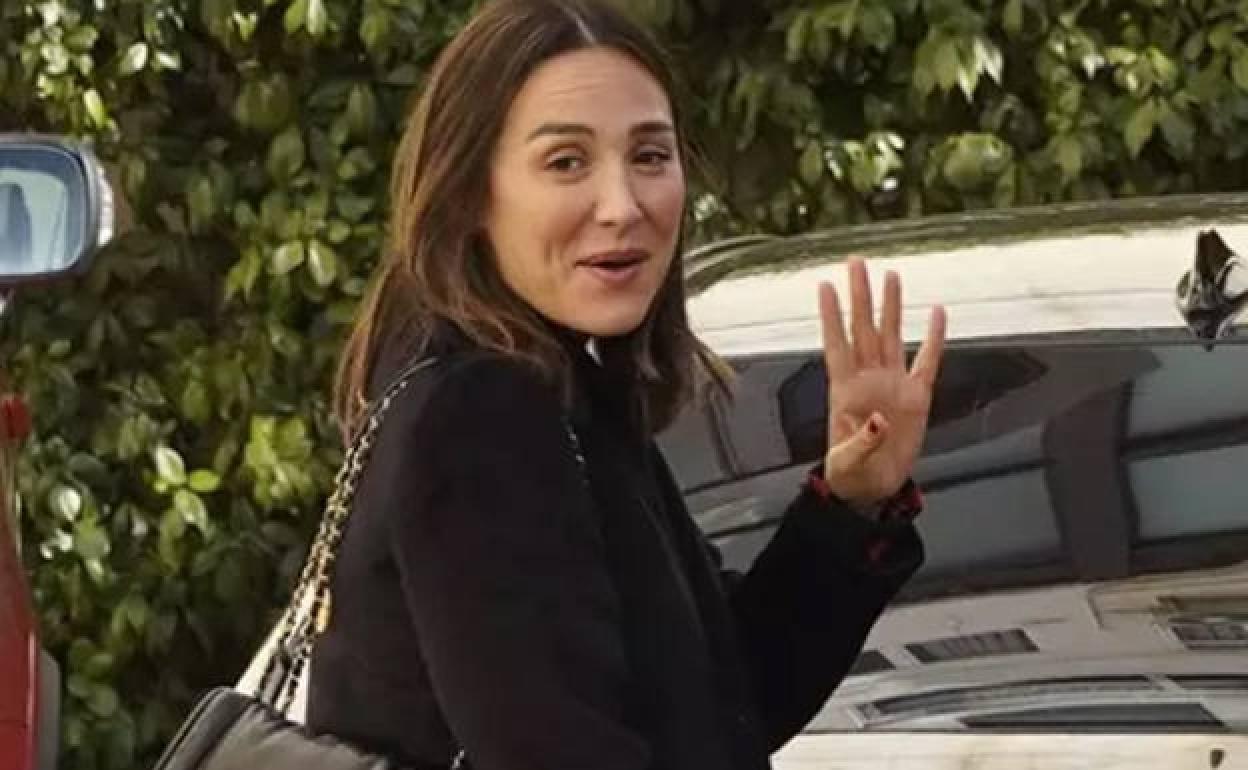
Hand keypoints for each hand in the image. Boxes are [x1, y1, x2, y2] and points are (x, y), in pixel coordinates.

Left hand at [819, 258, 945, 506]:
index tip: (825, 286)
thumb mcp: (849, 461)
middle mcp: (867, 379)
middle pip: (864, 329)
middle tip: (856, 263)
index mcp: (845, 390)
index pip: (837, 344)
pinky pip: (926, 361)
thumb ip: (862, 440)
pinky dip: (933, 338)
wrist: (873, 486)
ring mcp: (892, 384)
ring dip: (889, 307)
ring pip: (890, 336)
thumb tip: (877, 420)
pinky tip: (936, 313)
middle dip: (860, 296)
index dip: (831, 316)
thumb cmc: (851, 471)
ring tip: (889, 276)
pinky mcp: (916, 397)